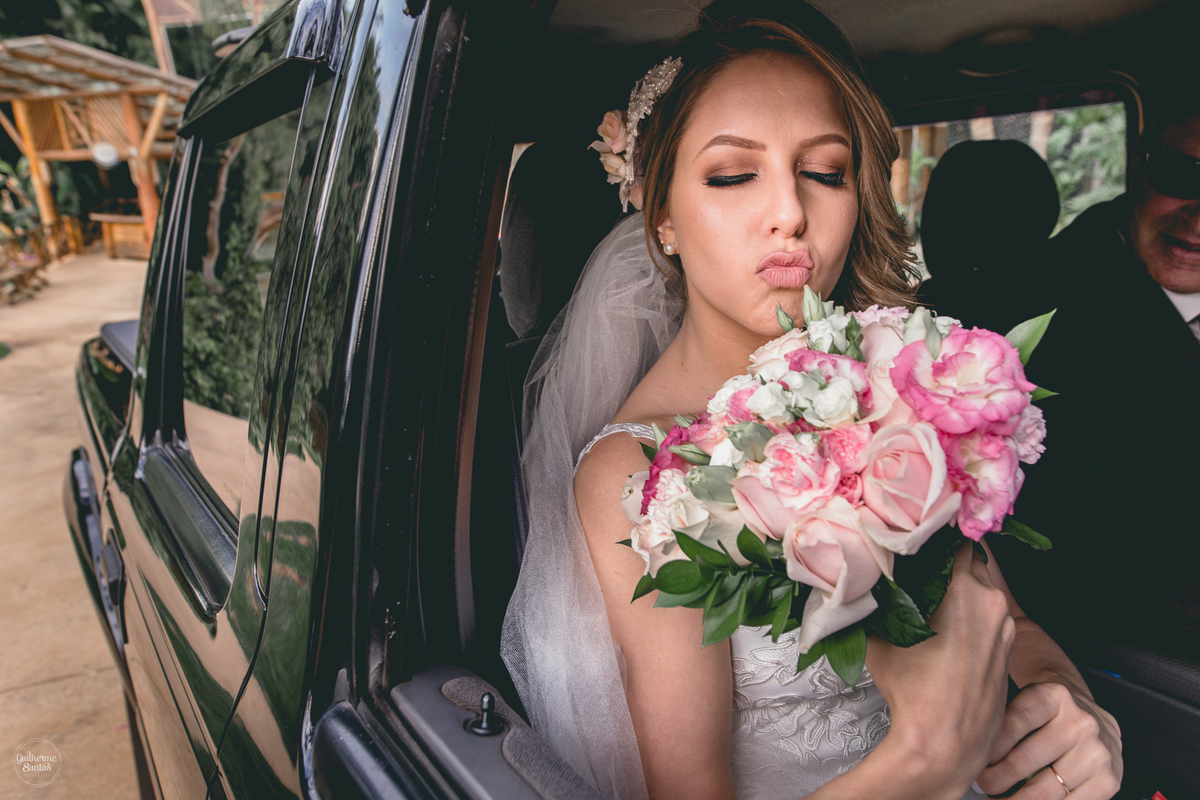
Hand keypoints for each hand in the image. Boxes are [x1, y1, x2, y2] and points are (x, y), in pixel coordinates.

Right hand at [865, 542, 1015, 794]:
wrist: (944, 744)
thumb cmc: (911, 691)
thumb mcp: (878, 638)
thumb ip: (875, 603)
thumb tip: (859, 582)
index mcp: (965, 589)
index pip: (954, 539)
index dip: (931, 536)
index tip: (912, 538)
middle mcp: (993, 602)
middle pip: (968, 563)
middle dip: (943, 565)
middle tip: (915, 571)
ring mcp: (1004, 628)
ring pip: (981, 591)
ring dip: (958, 591)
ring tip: (926, 603)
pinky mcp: (1006, 650)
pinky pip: (988, 618)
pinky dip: (969, 617)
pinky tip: (943, 631)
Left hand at [975, 681, 1121, 798]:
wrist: (1090, 716)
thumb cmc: (1045, 713)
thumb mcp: (1024, 701)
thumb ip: (1001, 720)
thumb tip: (967, 751)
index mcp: (1054, 696)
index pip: (1012, 723)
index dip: (988, 749)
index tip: (971, 763)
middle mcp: (1080, 723)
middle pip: (1024, 761)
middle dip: (993, 780)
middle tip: (979, 786)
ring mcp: (1098, 753)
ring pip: (1044, 790)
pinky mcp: (1108, 781)